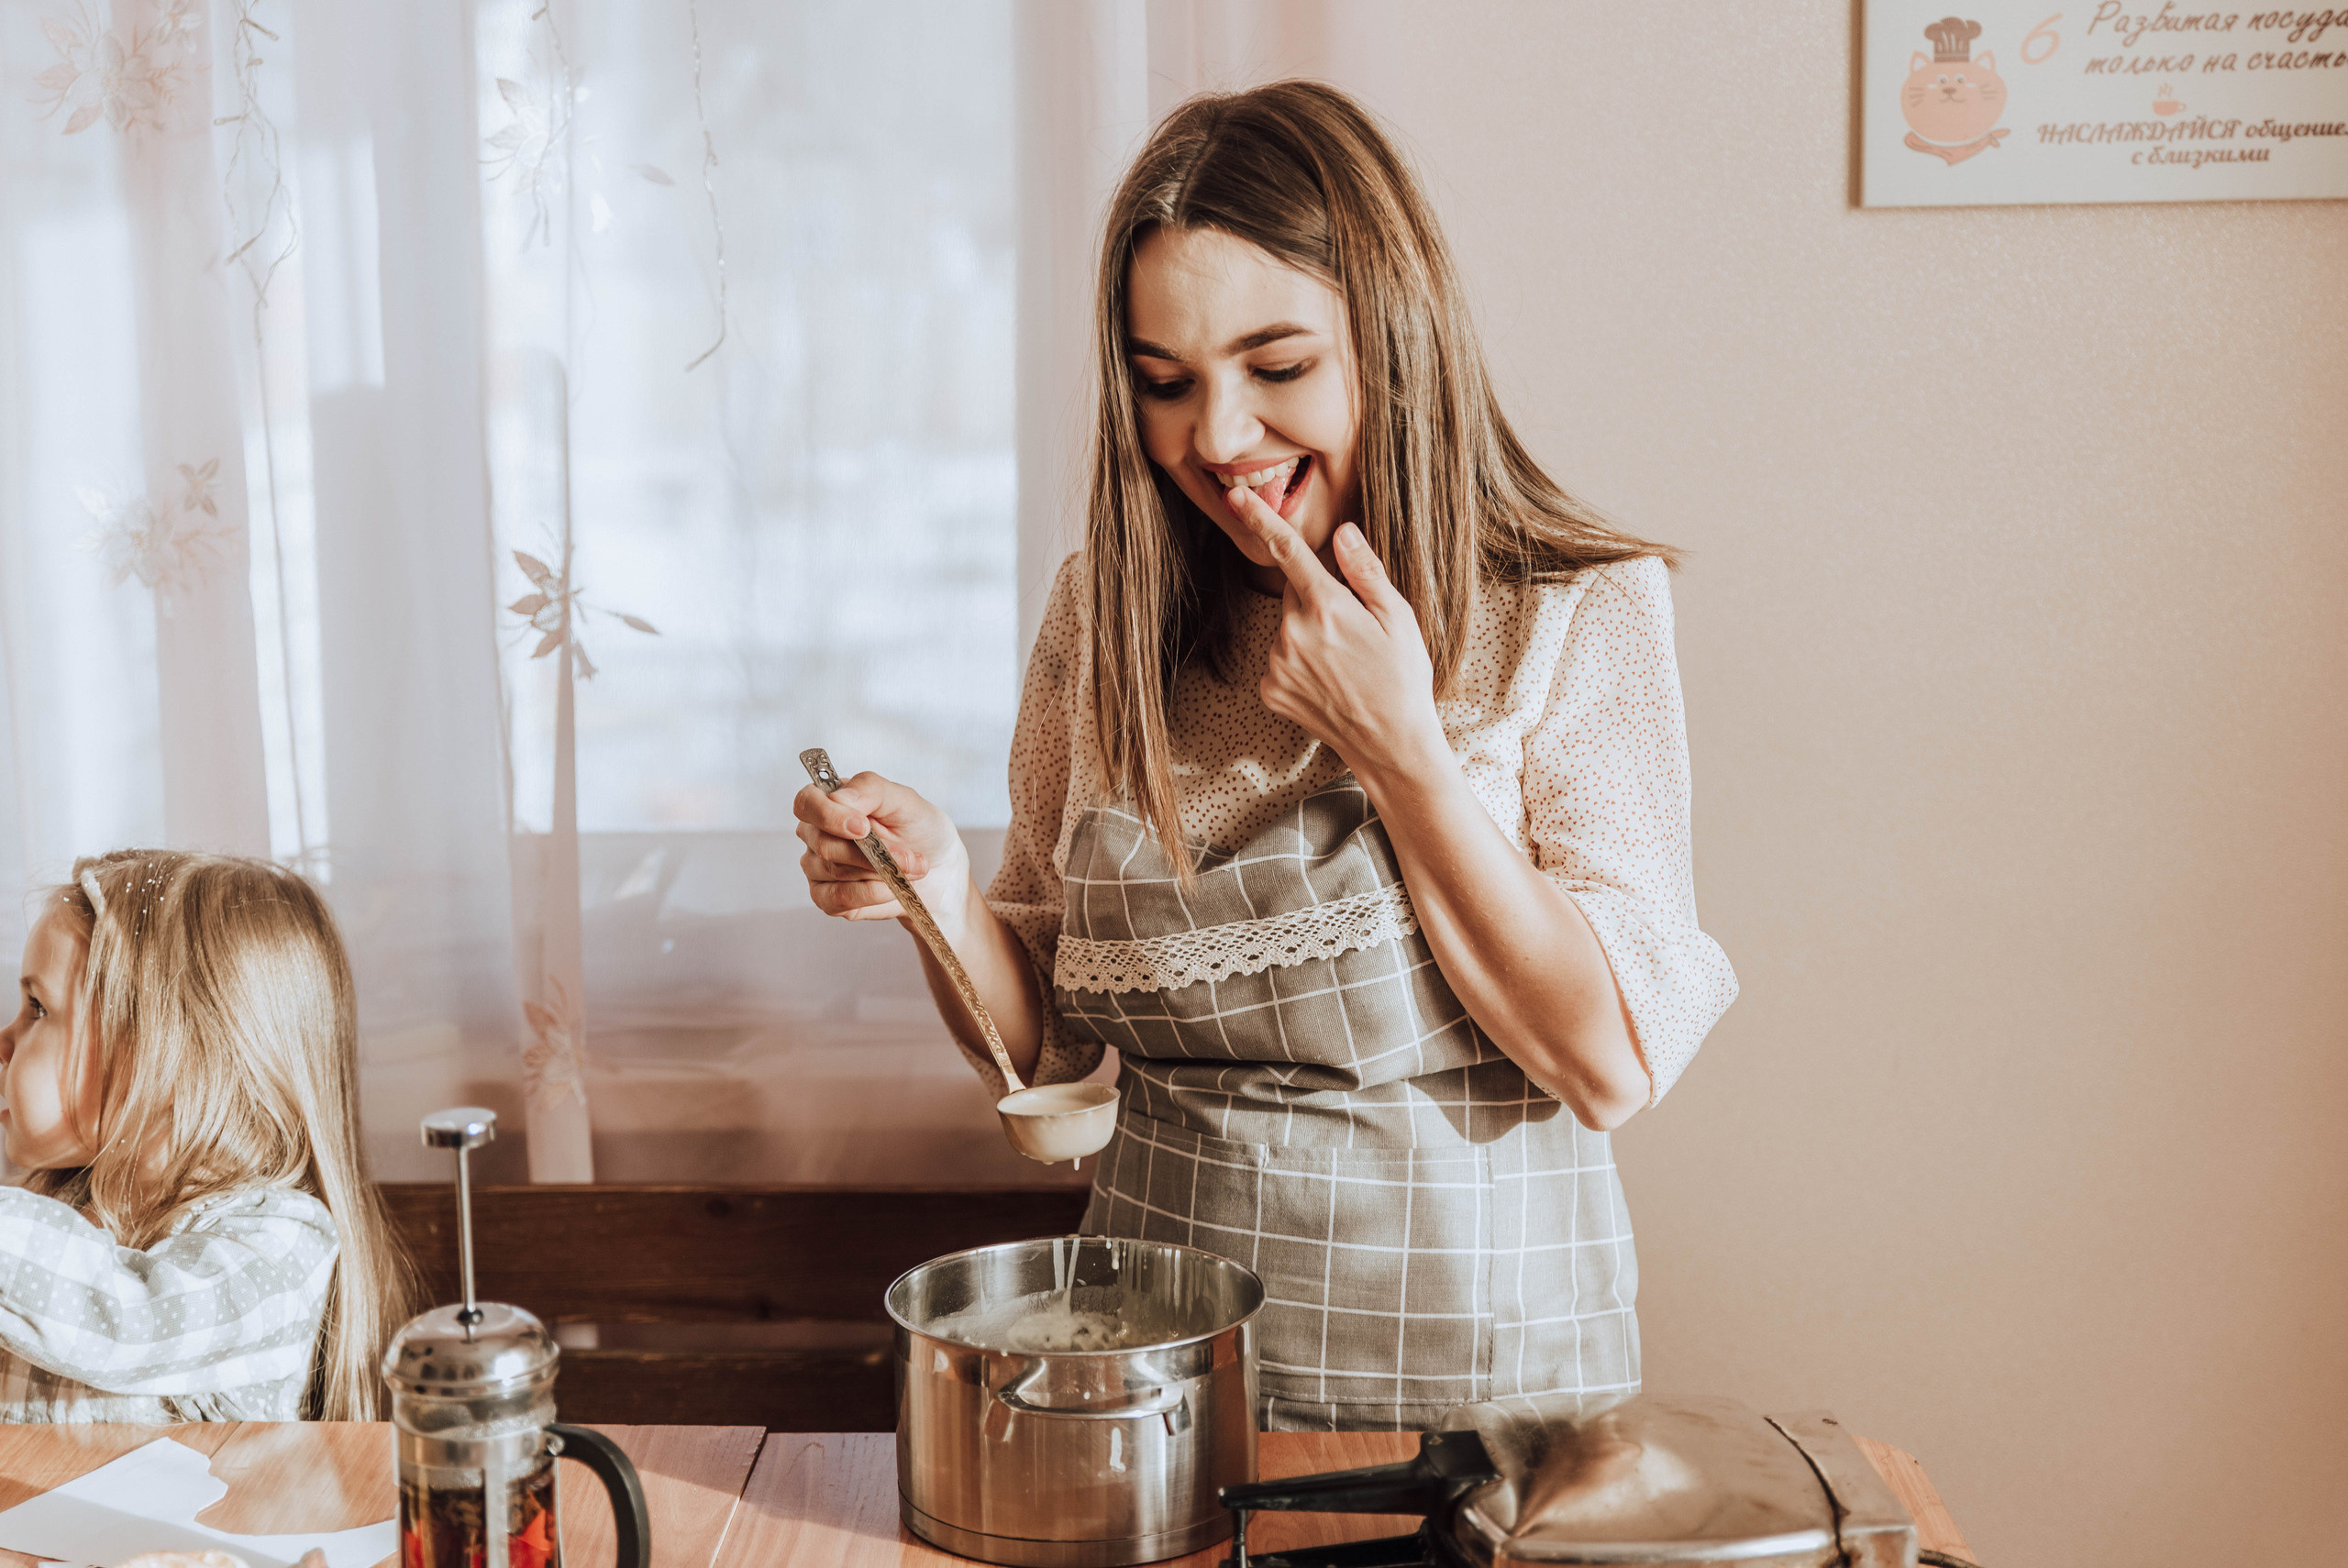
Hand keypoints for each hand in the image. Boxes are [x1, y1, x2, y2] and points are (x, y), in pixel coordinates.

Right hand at [793, 771, 969, 924]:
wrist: (939, 870)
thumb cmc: (919, 830)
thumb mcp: (905, 801)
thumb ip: (871, 790)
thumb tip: (839, 797)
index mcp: (829, 802)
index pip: (806, 803)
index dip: (829, 816)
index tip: (863, 827)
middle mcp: (816, 834)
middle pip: (824, 843)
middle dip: (872, 852)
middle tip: (909, 856)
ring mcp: (818, 868)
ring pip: (835, 871)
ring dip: (880, 872)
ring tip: (910, 868)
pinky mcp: (827, 898)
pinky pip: (839, 898)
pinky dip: (872, 894)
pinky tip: (891, 887)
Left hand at [1222, 484, 1446, 779]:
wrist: (1391, 744)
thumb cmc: (1403, 678)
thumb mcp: (1398, 619)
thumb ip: (1365, 572)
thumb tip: (1342, 532)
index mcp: (1328, 608)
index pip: (1288, 552)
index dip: (1261, 520)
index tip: (1237, 498)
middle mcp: (1294, 633)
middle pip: (1294, 593)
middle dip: (1318, 599)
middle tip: (1353, 629)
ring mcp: (1277, 664)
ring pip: (1287, 627)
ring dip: (1308, 633)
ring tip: (1345, 662)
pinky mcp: (1270, 689)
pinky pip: (1279, 659)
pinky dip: (1298, 662)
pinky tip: (1328, 681)